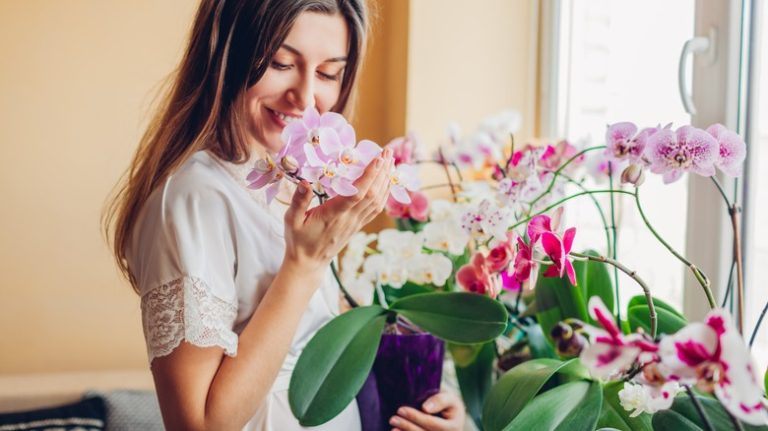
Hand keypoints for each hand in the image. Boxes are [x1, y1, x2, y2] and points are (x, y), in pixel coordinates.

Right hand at [283, 148, 393, 273]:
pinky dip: (385, 193)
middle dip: (382, 171)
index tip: (378, 158)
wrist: (309, 262)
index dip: (370, 176)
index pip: (357, 194)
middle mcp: (349, 218)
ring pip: (378, 200)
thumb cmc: (299, 240)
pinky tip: (387, 182)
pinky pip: (376, 208)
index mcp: (333, 214)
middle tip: (388, 151)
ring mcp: (356, 222)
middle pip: (373, 193)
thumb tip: (304, 182)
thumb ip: (298, 201)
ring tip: (391, 161)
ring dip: (386, 180)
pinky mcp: (358, 225)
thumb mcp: (291, 220)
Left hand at [389, 390, 465, 430]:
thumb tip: (425, 408)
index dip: (416, 417)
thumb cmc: (449, 406)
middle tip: (393, 419)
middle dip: (407, 427)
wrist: (452, 419)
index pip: (432, 423)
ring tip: (393, 428)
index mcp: (454, 428)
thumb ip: (440, 400)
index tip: (401, 409)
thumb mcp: (450, 399)